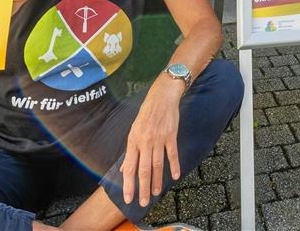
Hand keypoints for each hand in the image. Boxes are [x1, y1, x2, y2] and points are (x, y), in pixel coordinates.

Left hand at [120, 79, 183, 204]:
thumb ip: (131, 152)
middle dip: (143, 188)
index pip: (130, 167)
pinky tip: (175, 176)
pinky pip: (172, 153)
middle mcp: (145, 142)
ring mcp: (158, 139)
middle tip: (143, 202)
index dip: (129, 184)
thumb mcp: (134, 131)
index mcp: (133, 141)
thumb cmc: (146, 114)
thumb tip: (125, 169)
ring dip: (157, 180)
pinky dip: (174, 165)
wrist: (162, 97)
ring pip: (158, 164)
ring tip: (156, 193)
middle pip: (144, 169)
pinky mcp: (171, 135)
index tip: (128, 197)